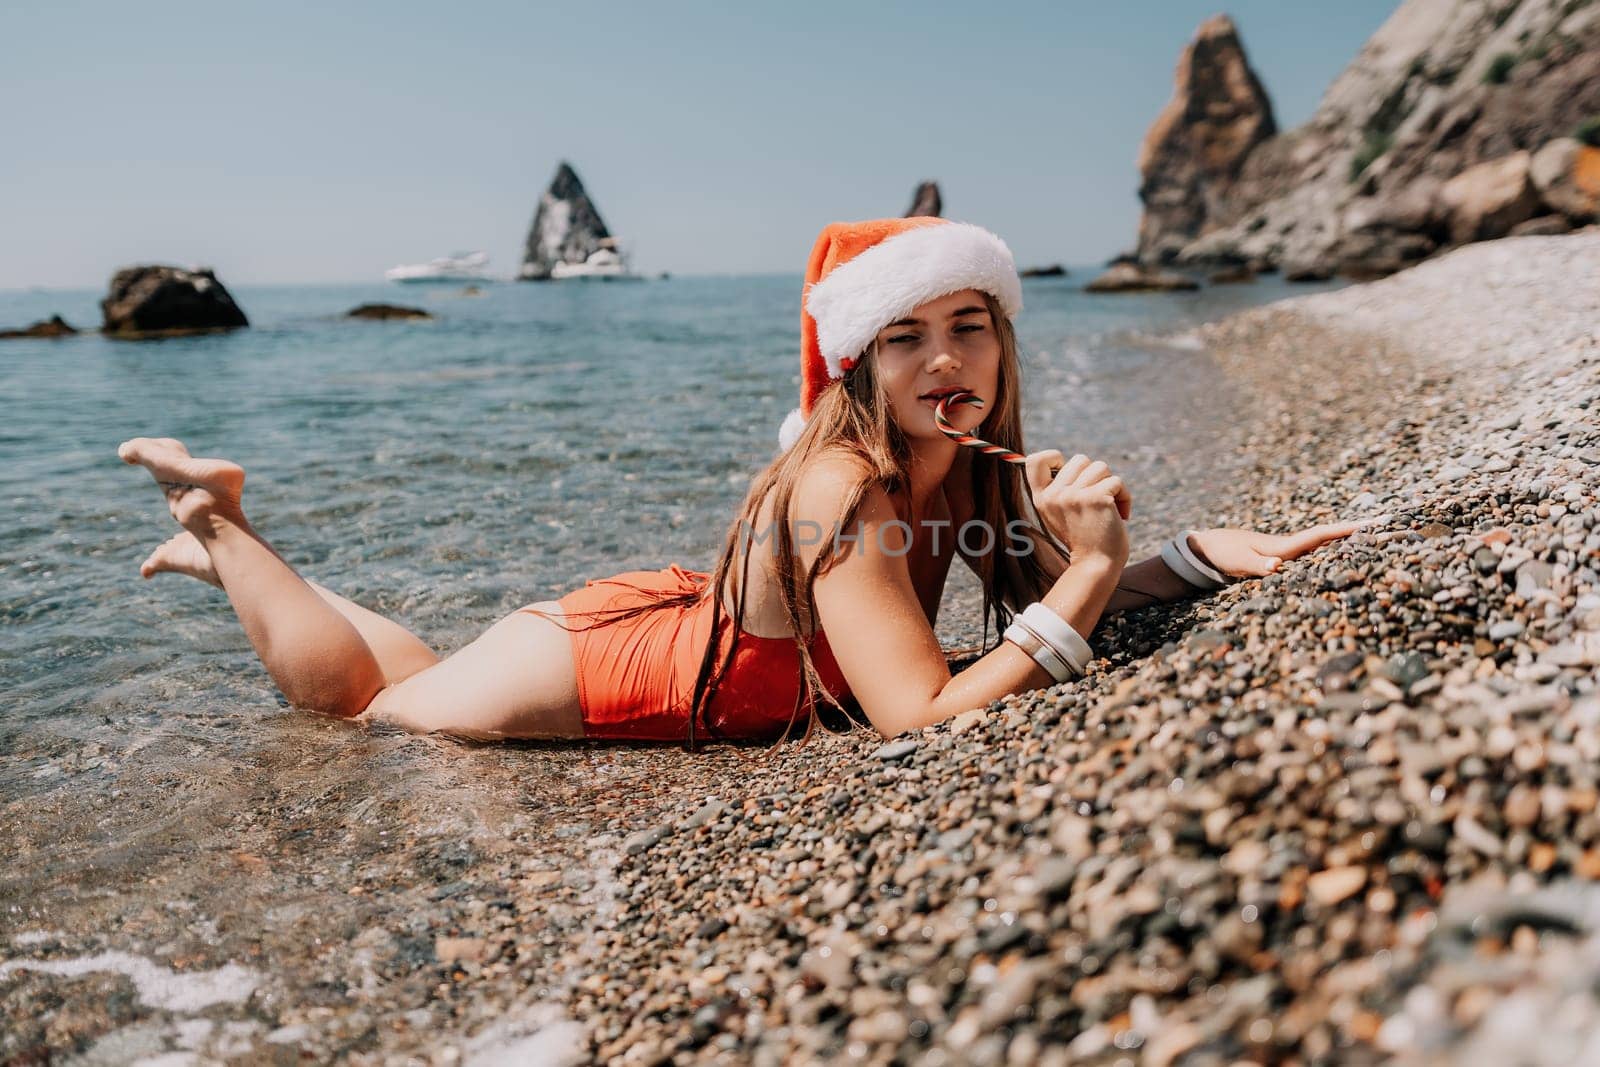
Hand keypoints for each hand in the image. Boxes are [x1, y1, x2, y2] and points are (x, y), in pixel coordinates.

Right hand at [1025, 451, 1130, 565]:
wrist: (1096, 565)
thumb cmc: (1083, 539)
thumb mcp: (1060, 514)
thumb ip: (1060, 490)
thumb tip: (1071, 464)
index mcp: (1042, 498)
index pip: (1035, 460)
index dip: (1052, 457)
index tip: (1065, 469)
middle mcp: (1055, 495)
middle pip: (1080, 459)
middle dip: (1095, 475)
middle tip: (1097, 498)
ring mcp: (1074, 496)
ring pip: (1100, 467)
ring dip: (1111, 484)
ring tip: (1110, 506)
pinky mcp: (1096, 498)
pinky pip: (1116, 481)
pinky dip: (1124, 496)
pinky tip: (1121, 514)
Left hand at [1187, 521, 1366, 578]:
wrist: (1209, 548)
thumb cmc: (1225, 555)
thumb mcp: (1241, 563)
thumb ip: (1260, 567)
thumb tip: (1279, 568)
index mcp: (1287, 547)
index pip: (1324, 536)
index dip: (1349, 530)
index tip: (1375, 522)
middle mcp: (1294, 547)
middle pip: (1332, 538)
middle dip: (1360, 532)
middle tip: (1391, 525)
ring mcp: (1290, 552)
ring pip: (1326, 545)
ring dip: (1350, 541)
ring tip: (1380, 536)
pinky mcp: (1285, 558)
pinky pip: (1315, 554)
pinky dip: (1333, 550)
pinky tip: (1346, 553)